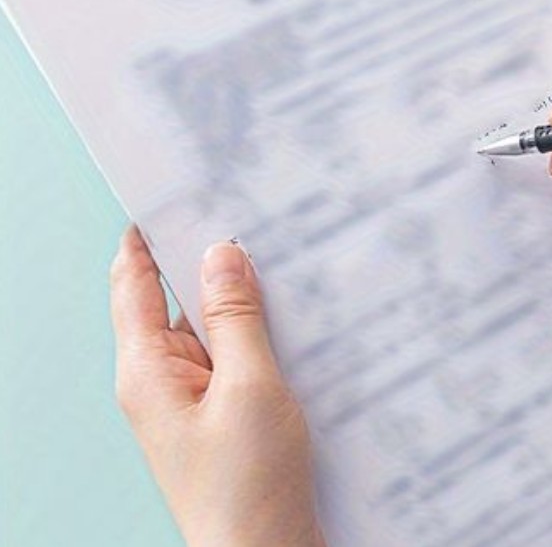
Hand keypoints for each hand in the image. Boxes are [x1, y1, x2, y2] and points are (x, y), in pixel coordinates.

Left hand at [110, 227, 324, 546]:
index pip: (133, 284)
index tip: (168, 192)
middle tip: (244, 214)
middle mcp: (163, 382)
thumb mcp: (250, 386)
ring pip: (212, 330)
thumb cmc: (249, 485)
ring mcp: (194, 400)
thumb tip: (221, 254)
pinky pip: (234, 358)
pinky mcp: (224, 415)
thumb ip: (236, 318)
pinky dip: (256, 334)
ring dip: (240, 300)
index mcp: (147, 372)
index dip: (146, 237)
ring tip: (279, 259)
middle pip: (175, 303)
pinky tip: (292, 317)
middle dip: (205, 260)